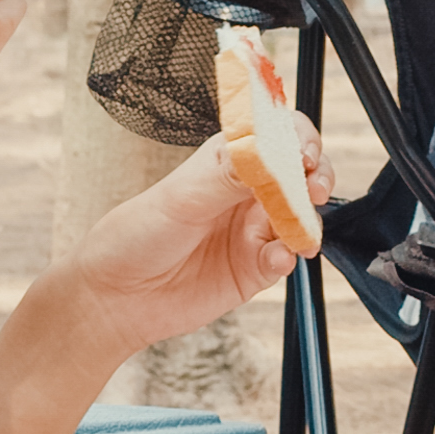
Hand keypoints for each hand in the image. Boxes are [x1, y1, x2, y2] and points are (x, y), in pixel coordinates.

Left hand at [64, 119, 329, 346]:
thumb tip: (270, 149)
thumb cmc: (137, 234)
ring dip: (309, 220)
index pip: (278, 136)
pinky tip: (275, 259)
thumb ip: (229, 174)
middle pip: (301, 174)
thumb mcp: (182, 196)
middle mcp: (246, 192)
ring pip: (302, 217)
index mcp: (228, 160)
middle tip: (315, 190)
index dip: (300, 139)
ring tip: (301, 232)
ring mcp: (253, 230)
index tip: (304, 155)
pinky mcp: (255, 269)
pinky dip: (288, 256)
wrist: (116, 297)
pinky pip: (286, 258)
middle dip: (318, 177)